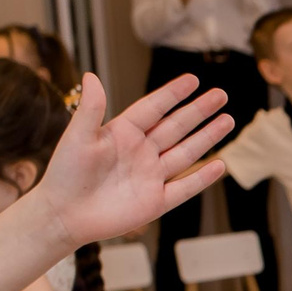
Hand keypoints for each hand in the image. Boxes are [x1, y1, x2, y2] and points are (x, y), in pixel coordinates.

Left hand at [35, 73, 232, 251]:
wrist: (63, 215)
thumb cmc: (65, 174)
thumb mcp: (77, 136)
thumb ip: (91, 108)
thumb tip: (90, 76)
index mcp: (123, 133)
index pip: (154, 108)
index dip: (173, 93)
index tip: (193, 80)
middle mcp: (141, 152)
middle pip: (177, 127)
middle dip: (200, 111)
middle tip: (221, 94)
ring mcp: (151, 176)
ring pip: (186, 152)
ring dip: (208, 137)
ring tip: (228, 120)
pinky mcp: (156, 201)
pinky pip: (185, 187)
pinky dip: (203, 177)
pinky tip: (219, 164)